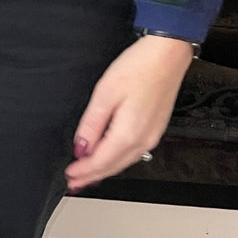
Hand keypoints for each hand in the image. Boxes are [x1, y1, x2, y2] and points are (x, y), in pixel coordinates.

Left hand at [63, 34, 192, 192]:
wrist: (168, 54)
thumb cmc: (139, 67)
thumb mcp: (106, 91)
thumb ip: (92, 122)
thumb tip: (81, 146)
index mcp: (129, 133)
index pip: (101, 162)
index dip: (83, 171)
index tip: (70, 175)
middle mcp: (143, 139)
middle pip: (113, 166)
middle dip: (93, 176)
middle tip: (76, 182)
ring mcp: (152, 135)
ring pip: (124, 162)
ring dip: (105, 170)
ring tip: (89, 174)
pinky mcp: (156, 128)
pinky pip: (134, 153)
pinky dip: (118, 159)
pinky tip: (111, 156)